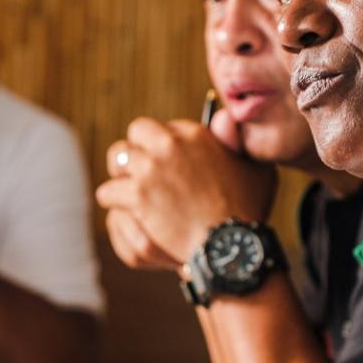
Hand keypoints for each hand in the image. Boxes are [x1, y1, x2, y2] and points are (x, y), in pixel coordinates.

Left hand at [95, 117, 276, 261]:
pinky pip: (107, 191)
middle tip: (139, 170)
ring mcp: (150, 168)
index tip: (167, 163)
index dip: (163, 145)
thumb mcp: (255, 167)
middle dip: (137, 148)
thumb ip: (236, 140)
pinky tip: (125, 210)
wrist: (228, 244)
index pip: (164, 127)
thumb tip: (222, 117)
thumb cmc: (247, 209)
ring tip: (127, 189)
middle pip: (136, 132)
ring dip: (121, 173)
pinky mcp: (136, 194)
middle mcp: (169, 144)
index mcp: (194, 133)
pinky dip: (114, 202)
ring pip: (117, 158)